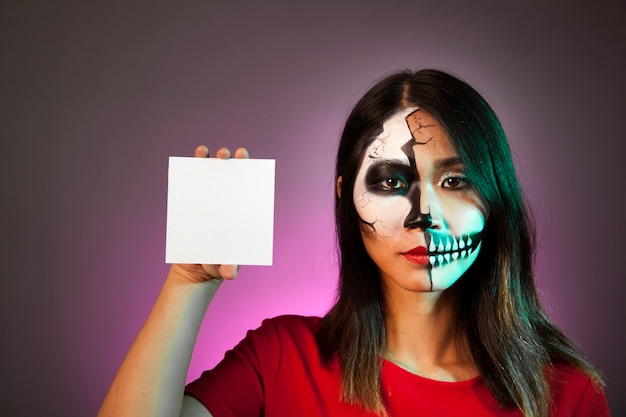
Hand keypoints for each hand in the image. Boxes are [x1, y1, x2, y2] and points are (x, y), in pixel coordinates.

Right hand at [171, 145, 249, 283]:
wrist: (198, 268)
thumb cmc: (219, 263)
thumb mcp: (225, 267)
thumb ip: (229, 268)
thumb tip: (230, 273)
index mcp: (238, 207)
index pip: (244, 181)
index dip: (245, 165)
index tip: (243, 155)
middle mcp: (223, 197)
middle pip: (226, 171)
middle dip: (225, 158)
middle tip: (224, 154)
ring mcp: (204, 198)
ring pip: (204, 173)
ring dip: (203, 158)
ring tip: (202, 152)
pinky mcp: (186, 203)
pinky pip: (181, 186)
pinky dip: (177, 176)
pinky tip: (176, 171)